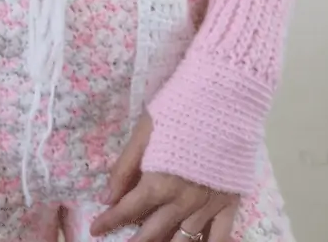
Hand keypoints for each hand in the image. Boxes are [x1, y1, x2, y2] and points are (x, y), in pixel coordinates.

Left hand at [90, 113, 238, 241]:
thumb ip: (124, 168)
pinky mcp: (231, 202)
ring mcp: (208, 205)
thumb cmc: (179, 110)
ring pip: (184, 240)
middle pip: (153, 232)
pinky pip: (219, 236)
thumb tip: (106, 198)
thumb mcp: (143, 133)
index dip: (108, 221)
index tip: (96, 228)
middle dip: (135, 241)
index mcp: (158, 184)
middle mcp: (182, 202)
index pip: (127, 210)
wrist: (225, 99)